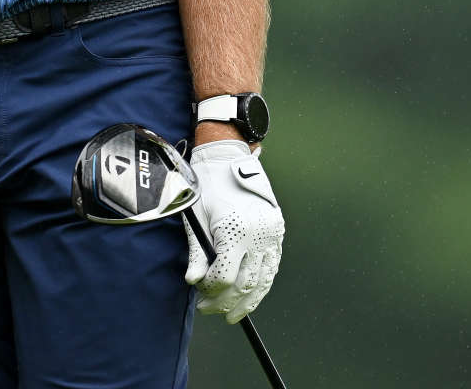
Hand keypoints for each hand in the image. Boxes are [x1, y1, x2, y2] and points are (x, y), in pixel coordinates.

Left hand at [182, 139, 283, 322]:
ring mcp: (272, 234)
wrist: (226, 157)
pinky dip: (262, 284)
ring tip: (231, 313)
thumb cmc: (206, 186)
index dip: (211, 291)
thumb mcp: (196, 218)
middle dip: (226, 302)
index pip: (225, 276)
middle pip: (245, 283)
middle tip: (210, 310)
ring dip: (247, 301)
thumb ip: (197, 253)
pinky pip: (272, 266)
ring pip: (263, 280)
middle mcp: (258, 234)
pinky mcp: (278, 231)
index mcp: (235, 230)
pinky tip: (250, 294)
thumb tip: (193, 281)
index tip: (200, 295)